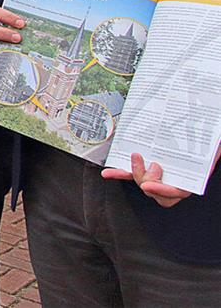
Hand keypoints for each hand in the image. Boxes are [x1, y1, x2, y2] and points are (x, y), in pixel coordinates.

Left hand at [102, 145, 220, 207]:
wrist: (198, 126)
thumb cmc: (205, 138)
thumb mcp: (211, 146)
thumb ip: (211, 150)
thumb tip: (214, 146)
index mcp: (190, 178)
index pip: (177, 192)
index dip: (162, 191)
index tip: (149, 185)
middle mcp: (173, 178)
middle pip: (155, 191)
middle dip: (147, 178)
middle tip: (148, 161)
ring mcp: (159, 174)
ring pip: (143, 184)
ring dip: (134, 172)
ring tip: (136, 156)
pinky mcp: (146, 166)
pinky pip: (132, 173)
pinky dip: (120, 173)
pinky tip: (108, 173)